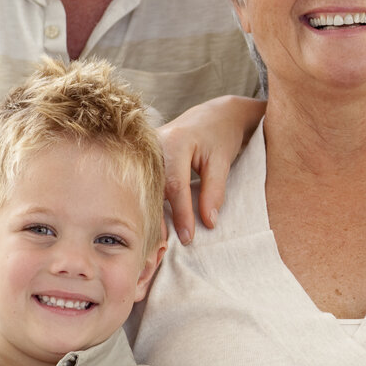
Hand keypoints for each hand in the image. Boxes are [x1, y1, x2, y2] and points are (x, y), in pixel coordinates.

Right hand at [158, 95, 261, 243]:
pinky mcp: (143, 159)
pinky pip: (144, 186)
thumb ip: (215, 191)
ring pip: (145, 189)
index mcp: (175, 142)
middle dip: (156, 220)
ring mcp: (144, 151)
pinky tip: (150, 226)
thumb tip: (208, 223)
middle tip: (159, 250)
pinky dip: (148, 206)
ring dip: (148, 215)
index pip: (175, 185)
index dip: (181, 214)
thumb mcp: (222, 161)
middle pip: (152, 189)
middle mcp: (153, 145)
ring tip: (152, 244)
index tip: (188, 238)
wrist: (214, 114)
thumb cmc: (220, 135)